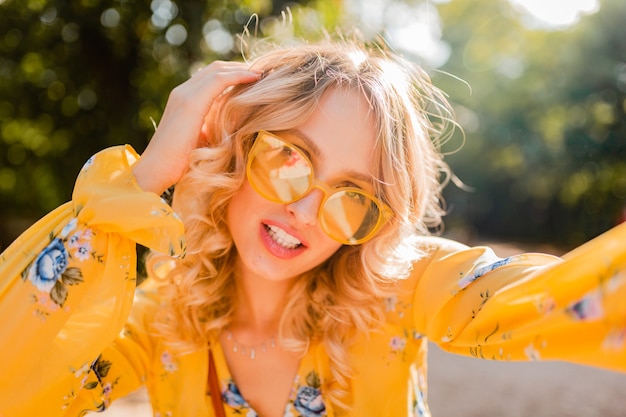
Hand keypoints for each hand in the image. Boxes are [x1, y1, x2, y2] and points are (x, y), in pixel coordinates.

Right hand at [132, 61, 261, 194]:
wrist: (157, 169)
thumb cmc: (179, 163)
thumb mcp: (201, 139)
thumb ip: (213, 127)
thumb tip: (237, 127)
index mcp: (184, 99)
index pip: (211, 77)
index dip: (233, 75)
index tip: (255, 80)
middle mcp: (183, 91)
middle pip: (215, 68)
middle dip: (240, 68)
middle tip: (262, 73)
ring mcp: (185, 94)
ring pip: (217, 70)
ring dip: (242, 69)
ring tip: (263, 73)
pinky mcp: (191, 102)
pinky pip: (219, 80)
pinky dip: (239, 76)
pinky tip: (255, 78)